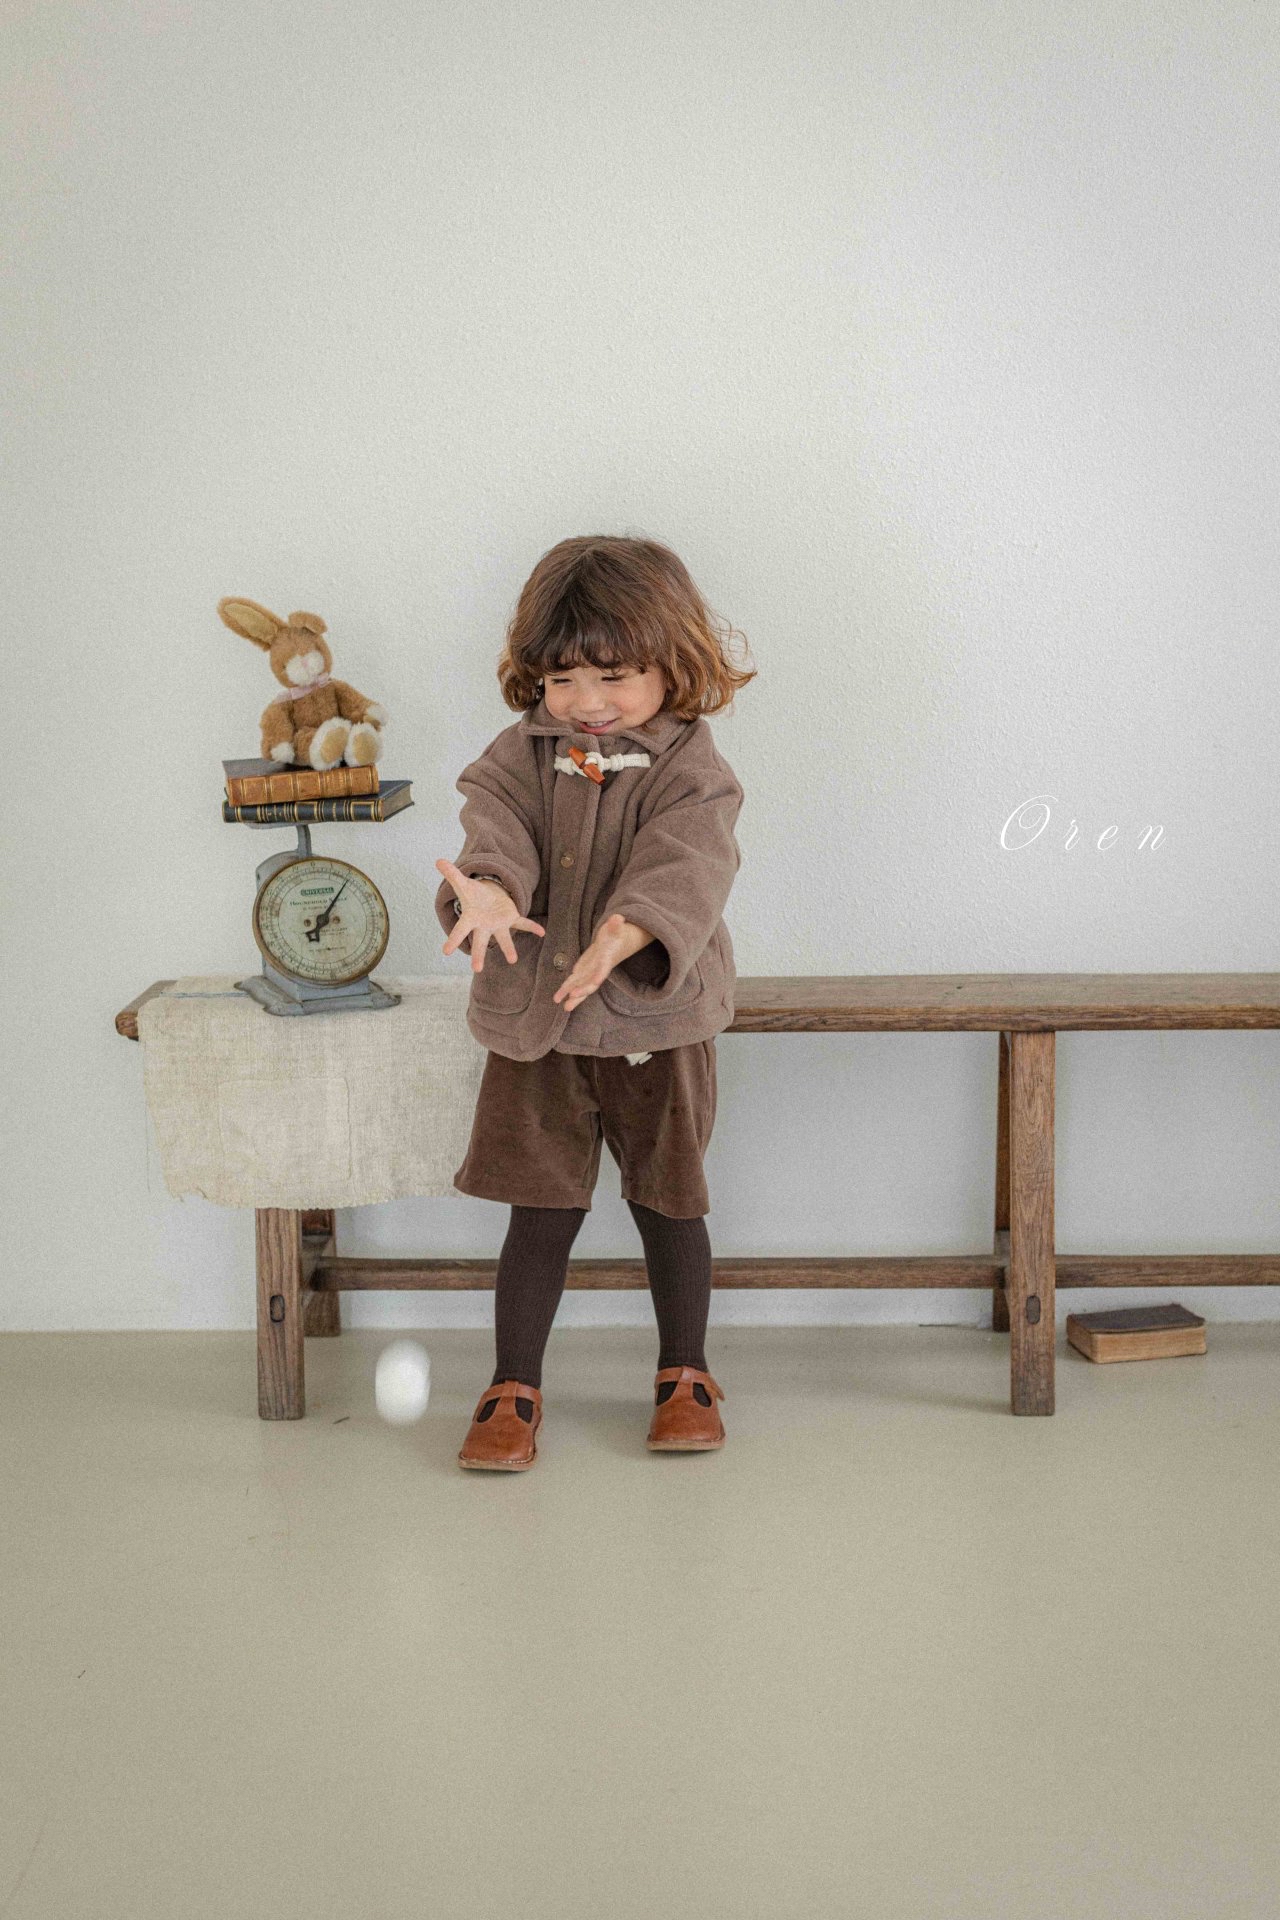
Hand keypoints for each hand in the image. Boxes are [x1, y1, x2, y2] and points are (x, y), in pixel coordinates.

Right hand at [437, 858, 545, 972]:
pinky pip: (522, 924)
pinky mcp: (511, 919)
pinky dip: (532, 927)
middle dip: (478, 955)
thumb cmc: (473, 895)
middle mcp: (484, 926)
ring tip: (512, 959)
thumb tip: (438, 860)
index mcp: (470, 919)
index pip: (460, 930)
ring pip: (503, 938)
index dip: (453, 940)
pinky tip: (542, 932)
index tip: (445, 952)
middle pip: (480, 942)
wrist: (487, 897)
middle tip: (476, 969)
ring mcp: (498, 924)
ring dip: (508, 948)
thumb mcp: (462, 883)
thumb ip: (452, 874)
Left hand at [552, 912, 650, 1012]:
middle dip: (581, 992)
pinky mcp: (585, 969)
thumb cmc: (617, 934)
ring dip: (571, 994)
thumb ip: (616, 925)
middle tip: (569, 1001)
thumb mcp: (616, 928)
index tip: (594, 983)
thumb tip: (617, 918)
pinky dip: (568, 987)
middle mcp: (599, 969)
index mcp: (607, 959)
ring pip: (581, 985)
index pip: (603, 970)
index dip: (598, 976)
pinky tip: (560, 995)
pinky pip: (576, 980)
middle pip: (590, 983)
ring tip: (560, 1004)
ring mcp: (591, 971)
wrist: (620, 942)